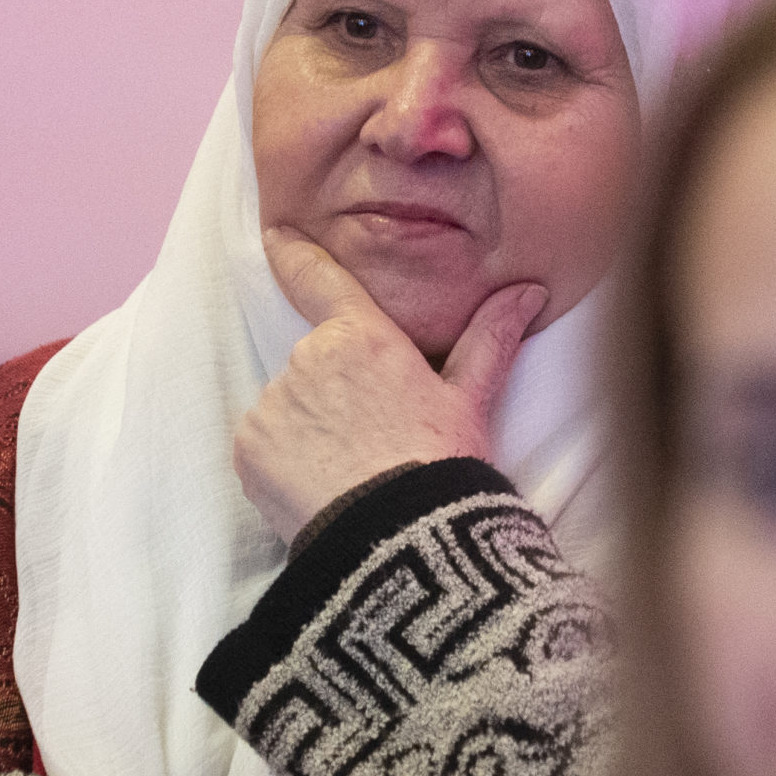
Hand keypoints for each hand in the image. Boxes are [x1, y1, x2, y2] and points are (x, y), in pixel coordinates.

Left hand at [234, 228, 544, 547]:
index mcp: (363, 336)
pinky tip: (321, 487)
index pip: (318, 279)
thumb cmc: (443, 465)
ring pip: (288, 405)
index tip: (275, 233)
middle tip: (373, 438)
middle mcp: (309, 357)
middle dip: (334, 391)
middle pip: (315, 363)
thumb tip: (528, 290)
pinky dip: (283, 462)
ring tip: (352, 471)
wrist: (398, 542)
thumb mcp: (472, 401)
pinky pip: (262, 444)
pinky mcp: (248, 447)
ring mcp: (273, 402)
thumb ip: (491, 339)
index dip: (293, 252)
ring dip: (309, 428)